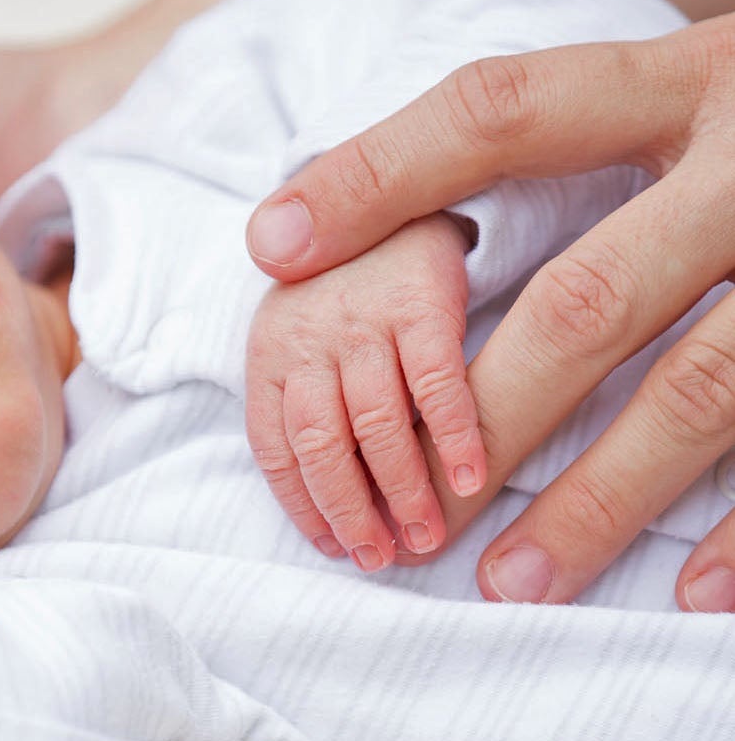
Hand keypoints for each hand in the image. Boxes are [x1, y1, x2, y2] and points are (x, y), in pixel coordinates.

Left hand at [244, 12, 734, 609]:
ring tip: (509, 581)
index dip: (383, 173)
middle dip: (489, 409)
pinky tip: (691, 594)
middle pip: (596, 296)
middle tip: (413, 508)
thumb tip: (360, 226)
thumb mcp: (692, 97)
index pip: (507, 113)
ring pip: (706, 386)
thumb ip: (567, 147)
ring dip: (601, 496)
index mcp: (692, 80)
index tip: (274, 246)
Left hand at [246, 214, 480, 569]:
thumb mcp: (305, 332)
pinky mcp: (420, 299)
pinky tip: (470, 477)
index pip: (275, 451)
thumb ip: (308, 399)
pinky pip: (435, 382)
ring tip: (426, 536)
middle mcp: (307, 338)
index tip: (334, 548)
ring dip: (402, 490)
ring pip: (376, 426)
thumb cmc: (348, 280)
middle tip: (381, 557)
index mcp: (270, 354)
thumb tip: (330, 500)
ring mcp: (362, 319)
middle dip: (349, 513)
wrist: (395, 182)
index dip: (303, 507)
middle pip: (321, 448)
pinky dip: (453, 436)